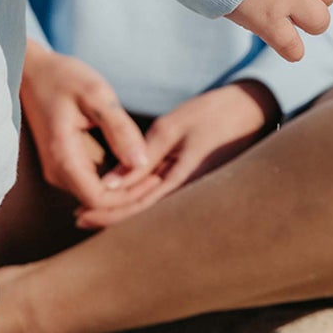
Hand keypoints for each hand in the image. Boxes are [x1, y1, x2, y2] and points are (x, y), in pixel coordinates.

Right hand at [20, 42, 149, 210]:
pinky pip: (91, 183)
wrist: (32, 71)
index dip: (130, 196)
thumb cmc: (62, 77)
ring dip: (125, 190)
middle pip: (98, 204)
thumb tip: (141, 163)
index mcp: (63, 157)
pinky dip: (115, 180)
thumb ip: (118, 128)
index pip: (99, 200)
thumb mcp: (95, 94)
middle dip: (131, 196)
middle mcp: (57, 172)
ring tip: (155, 171)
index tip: (157, 178)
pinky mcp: (64, 164)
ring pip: (96, 197)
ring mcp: (58, 170)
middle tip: (162, 177)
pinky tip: (136, 163)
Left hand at [75, 80, 279, 230]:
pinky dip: (140, 203)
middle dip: (111, 220)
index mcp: (185, 183)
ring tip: (91, 212)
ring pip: (153, 214)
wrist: (254, 112)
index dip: (108, 214)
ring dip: (123, 213)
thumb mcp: (172, 128)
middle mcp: (191, 196)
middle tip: (78, 219)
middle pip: (144, 219)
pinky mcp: (197, 187)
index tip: (80, 214)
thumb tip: (109, 183)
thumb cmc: (213, 114)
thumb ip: (142, 157)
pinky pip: (165, 202)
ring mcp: (195, 194)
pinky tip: (121, 199)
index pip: (139, 209)